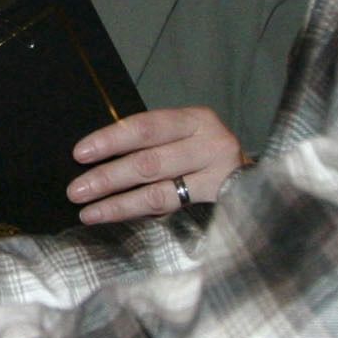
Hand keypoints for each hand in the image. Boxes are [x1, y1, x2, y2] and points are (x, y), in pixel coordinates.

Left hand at [69, 106, 243, 223]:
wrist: (261, 182)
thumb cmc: (205, 155)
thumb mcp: (185, 137)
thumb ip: (152, 142)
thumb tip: (97, 157)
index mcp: (195, 119)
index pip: (146, 126)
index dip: (111, 139)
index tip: (80, 153)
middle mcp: (209, 142)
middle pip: (149, 161)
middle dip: (108, 177)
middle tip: (76, 189)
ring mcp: (217, 175)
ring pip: (158, 192)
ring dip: (117, 203)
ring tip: (87, 212)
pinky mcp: (220, 202)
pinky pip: (169, 210)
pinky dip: (136, 213)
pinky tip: (114, 218)